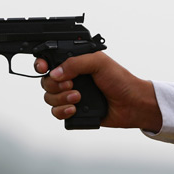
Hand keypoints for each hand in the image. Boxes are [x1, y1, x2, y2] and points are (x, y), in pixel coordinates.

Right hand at [34, 52, 162, 130]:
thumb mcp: (99, 62)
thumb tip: (55, 73)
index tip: (44, 68)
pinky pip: (56, 112)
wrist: (132, 104)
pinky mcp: (73, 111)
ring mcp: (71, 95)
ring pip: (49, 98)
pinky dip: (62, 111)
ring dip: (61, 98)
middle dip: (55, 85)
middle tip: (72, 84)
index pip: (50, 61)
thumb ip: (75, 63)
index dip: (42, 64)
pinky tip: (75, 109)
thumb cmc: (120, 80)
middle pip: (46, 81)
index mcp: (75, 63)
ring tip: (78, 98)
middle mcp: (70, 78)